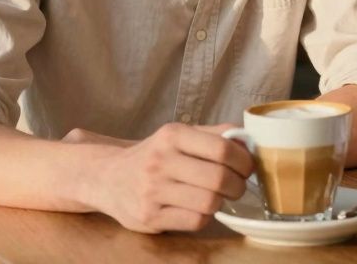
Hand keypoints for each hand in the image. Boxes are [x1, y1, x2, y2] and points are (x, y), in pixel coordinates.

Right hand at [79, 122, 253, 232]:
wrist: (108, 178)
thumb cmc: (153, 156)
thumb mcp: (178, 136)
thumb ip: (214, 135)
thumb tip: (249, 141)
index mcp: (172, 135)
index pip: (222, 149)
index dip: (244, 161)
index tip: (247, 167)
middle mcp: (160, 161)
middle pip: (219, 178)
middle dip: (238, 185)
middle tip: (237, 186)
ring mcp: (153, 191)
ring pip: (209, 202)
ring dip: (222, 202)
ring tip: (217, 197)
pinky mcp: (149, 217)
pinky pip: (195, 221)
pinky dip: (205, 216)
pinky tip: (198, 208)